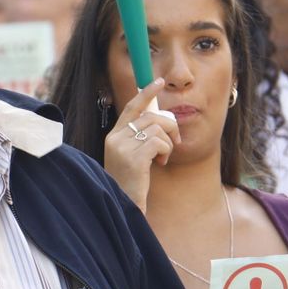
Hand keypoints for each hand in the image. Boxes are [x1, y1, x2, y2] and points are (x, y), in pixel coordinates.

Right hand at [102, 80, 178, 211]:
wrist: (123, 207)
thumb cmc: (131, 184)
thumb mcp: (131, 156)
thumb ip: (140, 138)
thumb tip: (161, 119)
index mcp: (113, 136)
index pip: (131, 107)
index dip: (146, 93)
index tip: (158, 81)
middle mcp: (115, 138)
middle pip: (150, 116)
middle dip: (169, 126)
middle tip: (174, 142)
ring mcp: (122, 148)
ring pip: (157, 128)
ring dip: (168, 143)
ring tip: (163, 158)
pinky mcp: (133, 158)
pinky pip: (159, 142)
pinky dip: (166, 152)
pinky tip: (160, 164)